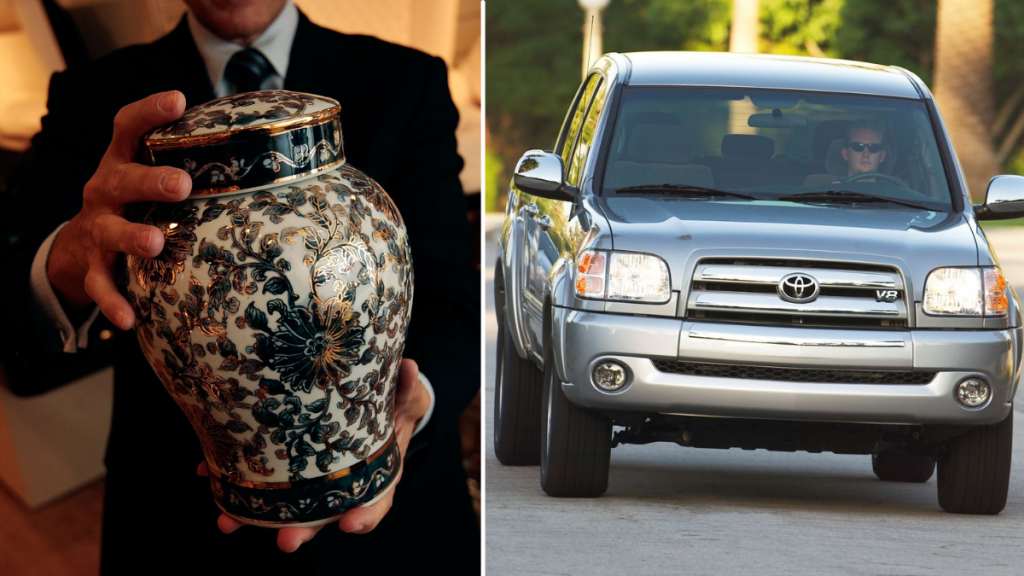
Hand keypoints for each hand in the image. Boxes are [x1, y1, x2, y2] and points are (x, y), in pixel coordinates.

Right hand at [47, 91, 191, 328]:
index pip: (127, 128)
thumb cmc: (135, 204)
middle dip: (149, 181)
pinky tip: (128, 319)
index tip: (178, 100)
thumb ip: (187, 164)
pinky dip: (113, 302)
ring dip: (132, 236)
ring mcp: (97, 229)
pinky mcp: (93, 267)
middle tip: (181, 184)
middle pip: (121, 179)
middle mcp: (105, 191)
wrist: (78, 247)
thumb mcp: (149, 178)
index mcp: (122, 163)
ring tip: (155, 243)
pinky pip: (102, 286)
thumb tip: (261, 155)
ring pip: (110, 231)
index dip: (149, 112)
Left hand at [198, 358, 429, 551]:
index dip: (362, 516)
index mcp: (376, 473)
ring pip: (285, 502)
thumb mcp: (406, 397)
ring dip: (255, 515)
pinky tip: (207, 472)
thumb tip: (410, 367)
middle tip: (286, 539)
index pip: (373, 503)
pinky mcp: (286, 461)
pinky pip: (260, 473)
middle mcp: (340, 482)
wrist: (375, 400)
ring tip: (229, 522)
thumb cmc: (393, 406)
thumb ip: (406, 388)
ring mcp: (311, 476)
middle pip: (322, 514)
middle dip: (302, 529)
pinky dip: (233, 476)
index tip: (349, 524)